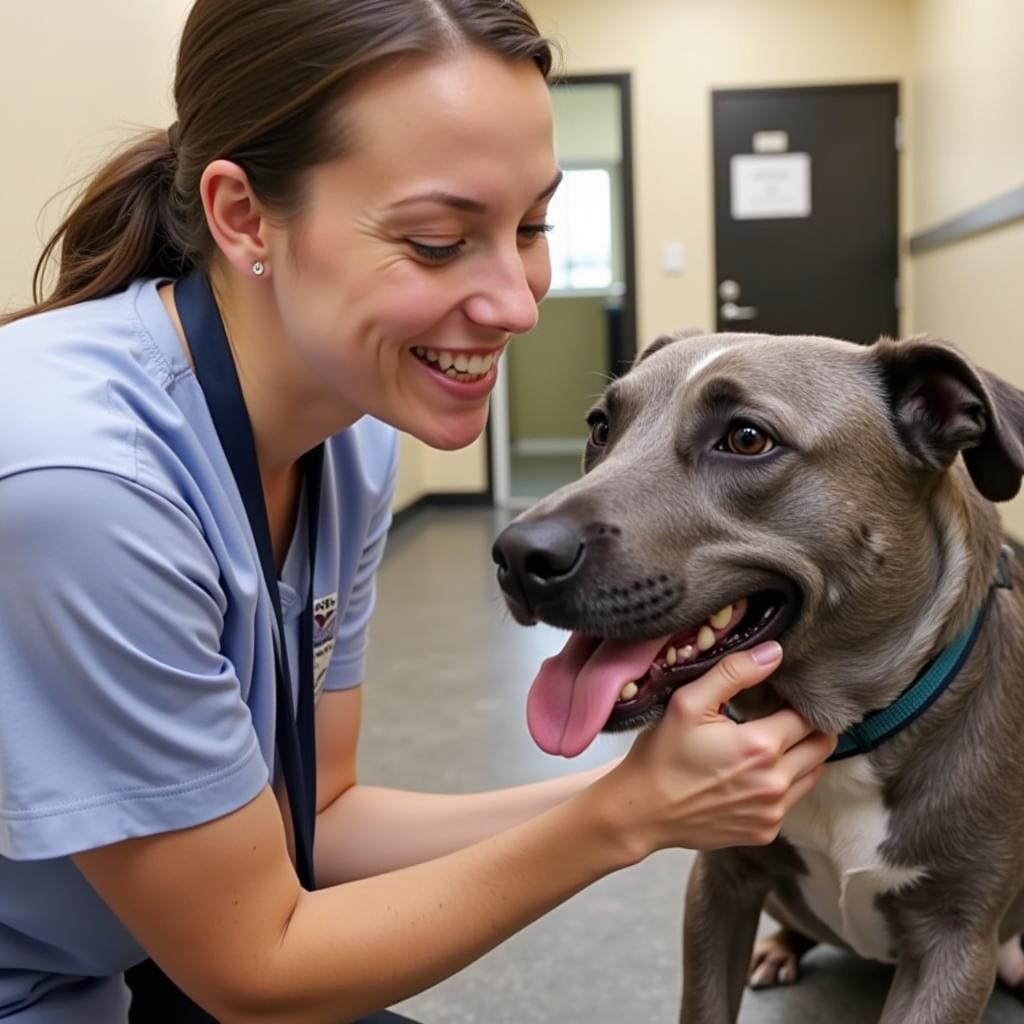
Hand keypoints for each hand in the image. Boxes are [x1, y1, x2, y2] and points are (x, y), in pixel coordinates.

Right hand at [594, 642, 835, 859]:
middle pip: (821, 747)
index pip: (808, 717)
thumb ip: (734, 673)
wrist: (643, 811)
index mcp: (761, 746)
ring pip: (812, 775)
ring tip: (771, 745)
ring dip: (801, 757)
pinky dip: (783, 785)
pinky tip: (755, 775)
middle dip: (809, 728)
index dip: (797, 703)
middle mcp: (775, 783)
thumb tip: (775, 653)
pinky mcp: (765, 831)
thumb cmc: (662, 755)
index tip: (781, 699)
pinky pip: (792, 802)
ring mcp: (772, 812)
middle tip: (785, 718)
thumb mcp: (689, 703)